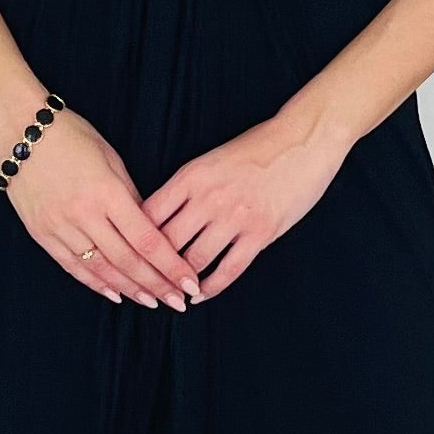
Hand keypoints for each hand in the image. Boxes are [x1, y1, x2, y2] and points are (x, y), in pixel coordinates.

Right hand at [0, 104, 202, 309]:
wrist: (20, 129)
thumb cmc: (71, 136)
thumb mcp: (111, 158)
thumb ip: (130, 196)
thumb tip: (148, 228)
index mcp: (106, 193)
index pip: (146, 239)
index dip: (170, 265)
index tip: (188, 282)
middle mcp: (83, 214)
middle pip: (127, 260)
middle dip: (156, 285)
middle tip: (178, 302)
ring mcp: (59, 226)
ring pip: (100, 269)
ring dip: (129, 289)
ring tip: (152, 302)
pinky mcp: (41, 233)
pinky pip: (72, 266)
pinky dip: (95, 283)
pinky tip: (115, 295)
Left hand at [144, 112, 351, 298]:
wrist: (303, 139)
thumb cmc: (257, 147)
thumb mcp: (211, 160)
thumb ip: (187, 188)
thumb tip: (160, 219)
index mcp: (191, 176)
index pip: (149, 215)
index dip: (134, 240)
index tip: (130, 256)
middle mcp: (208, 197)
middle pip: (166, 243)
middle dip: (153, 268)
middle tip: (146, 284)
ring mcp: (235, 217)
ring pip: (194, 261)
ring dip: (180, 283)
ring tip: (172, 294)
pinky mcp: (260, 233)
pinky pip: (228, 270)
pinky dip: (211, 288)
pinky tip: (201, 294)